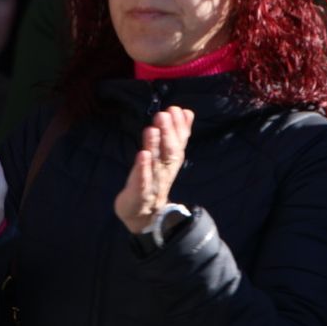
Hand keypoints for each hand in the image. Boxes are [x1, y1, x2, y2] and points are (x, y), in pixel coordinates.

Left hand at [114, 106, 193, 234]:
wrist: (144, 216)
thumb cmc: (153, 180)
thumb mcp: (166, 156)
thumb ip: (176, 135)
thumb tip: (186, 111)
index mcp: (172, 161)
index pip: (179, 142)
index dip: (179, 127)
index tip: (177, 109)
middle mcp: (165, 170)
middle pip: (169, 151)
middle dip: (168, 132)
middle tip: (164, 114)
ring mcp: (153, 183)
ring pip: (156, 163)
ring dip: (155, 146)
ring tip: (152, 129)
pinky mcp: (140, 193)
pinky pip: (143, 181)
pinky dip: (143, 169)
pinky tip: (142, 155)